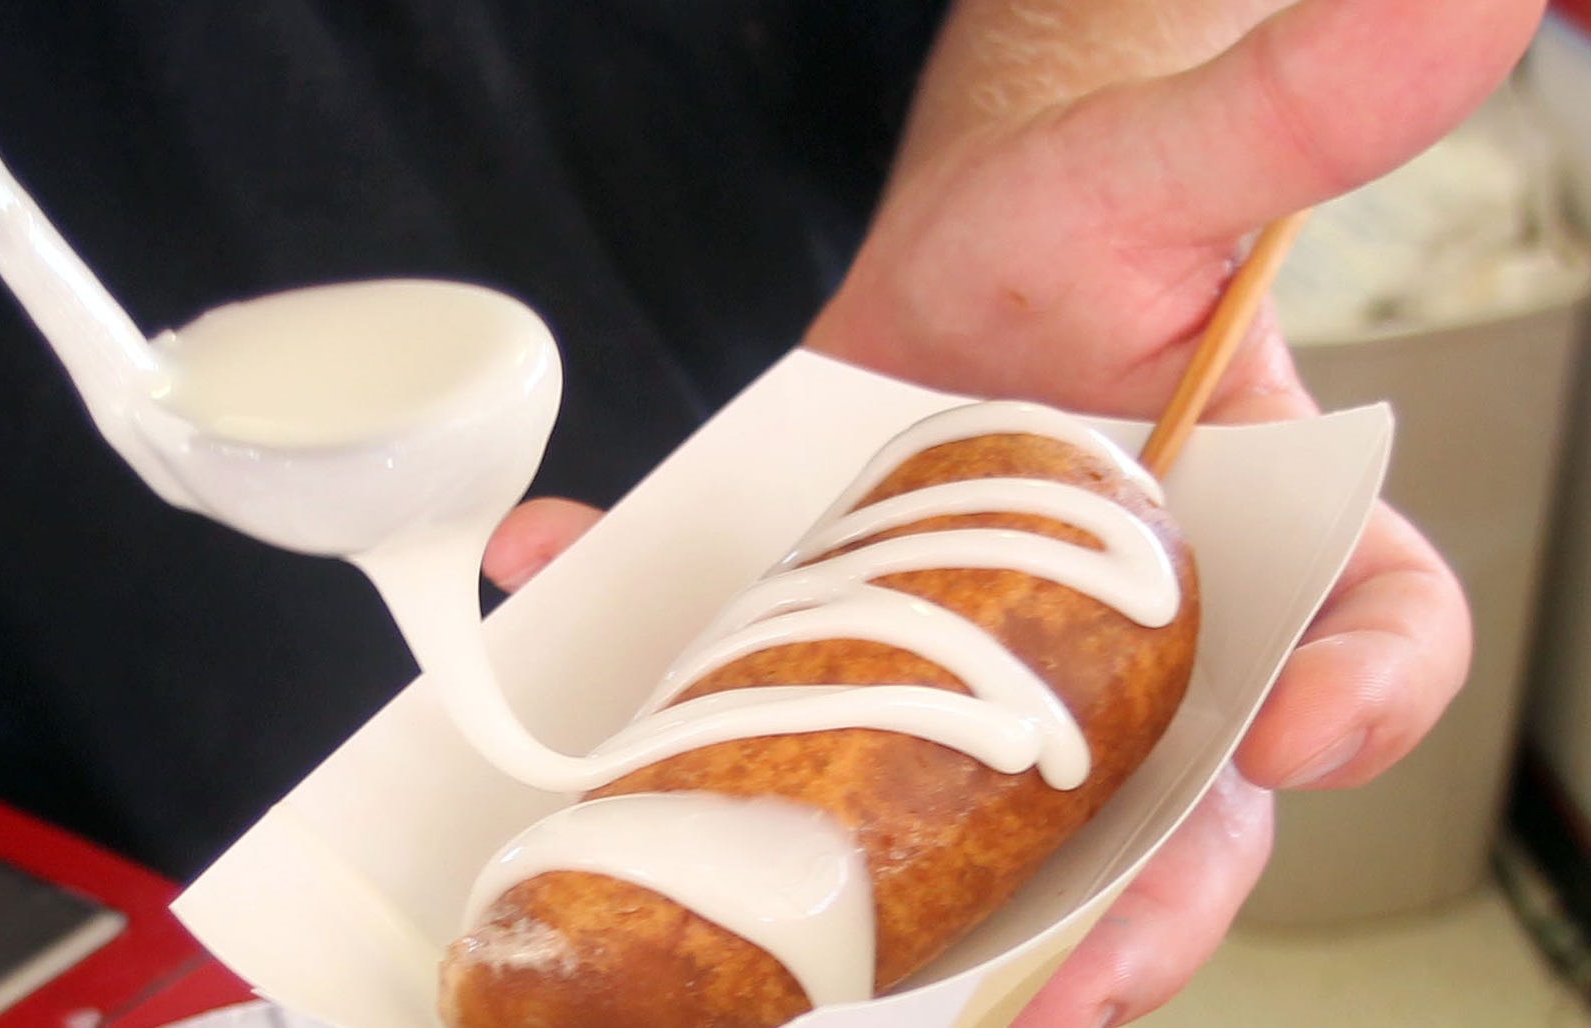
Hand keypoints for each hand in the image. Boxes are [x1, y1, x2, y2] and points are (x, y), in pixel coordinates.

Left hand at [483, 1, 1539, 1023]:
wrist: (940, 259)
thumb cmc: (1078, 219)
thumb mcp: (1167, 165)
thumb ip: (1297, 113)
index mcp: (1267, 545)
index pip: (1371, 635)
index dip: (1367, 697)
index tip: (1306, 728)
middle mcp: (1150, 650)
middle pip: (1180, 812)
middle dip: (1134, 911)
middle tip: (1054, 990)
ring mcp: (1004, 683)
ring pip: (1002, 834)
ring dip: (934, 919)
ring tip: (849, 981)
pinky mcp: (873, 676)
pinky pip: (805, 726)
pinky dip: (696, 714)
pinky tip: (588, 655)